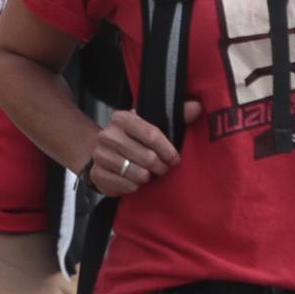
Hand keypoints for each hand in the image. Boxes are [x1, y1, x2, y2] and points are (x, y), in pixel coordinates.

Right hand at [82, 101, 201, 198]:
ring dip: (147, 177)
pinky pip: (126, 186)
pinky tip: (135, 181)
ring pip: (137, 173)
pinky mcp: (97, 175)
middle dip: (160, 166)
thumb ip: (176, 116)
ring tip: (148, 174)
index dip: (167, 149)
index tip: (175, 158)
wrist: (104, 154)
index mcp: (122, 118)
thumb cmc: (134, 140)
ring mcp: (100, 155)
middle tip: (163, 169)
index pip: (151, 133)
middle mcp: (108, 135)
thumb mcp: (152, 124)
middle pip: (146, 156)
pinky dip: (135, 186)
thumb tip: (197, 107)